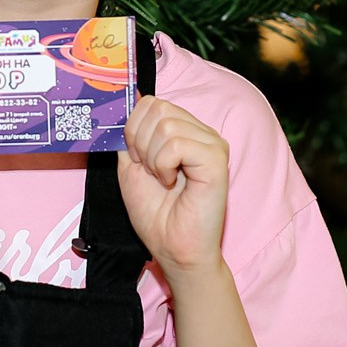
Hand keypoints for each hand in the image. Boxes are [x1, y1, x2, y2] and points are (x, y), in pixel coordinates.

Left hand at [116, 94, 229, 279]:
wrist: (173, 249)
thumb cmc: (157, 214)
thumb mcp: (131, 167)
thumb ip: (131, 135)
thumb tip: (130, 98)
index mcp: (184, 131)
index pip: (151, 103)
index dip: (134, 130)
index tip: (139, 162)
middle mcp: (201, 132)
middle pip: (157, 108)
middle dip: (141, 143)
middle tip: (151, 172)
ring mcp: (212, 143)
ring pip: (166, 124)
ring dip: (153, 158)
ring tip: (164, 180)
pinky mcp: (216, 158)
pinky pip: (177, 144)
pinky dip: (164, 165)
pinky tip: (173, 183)